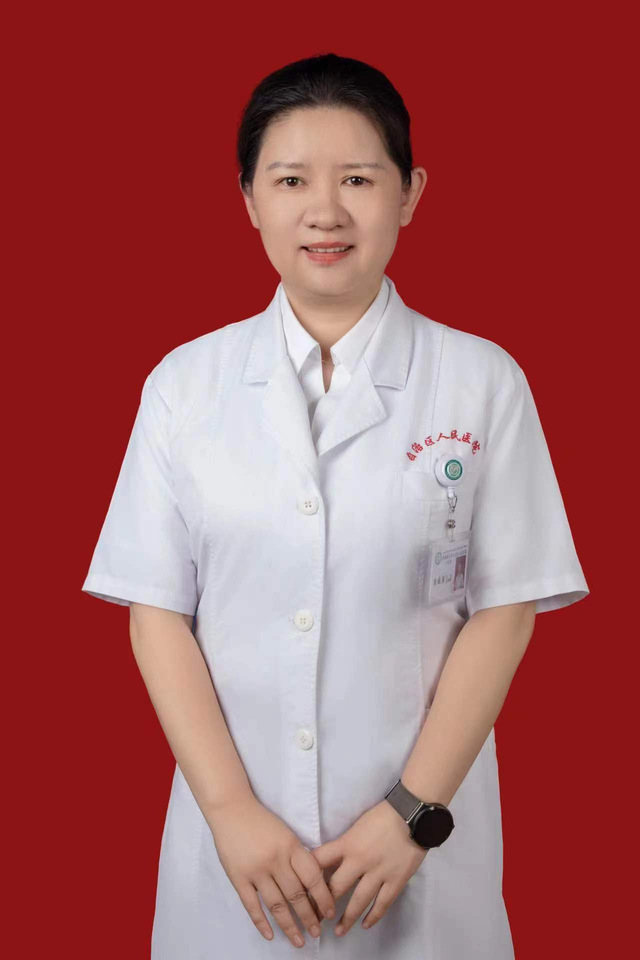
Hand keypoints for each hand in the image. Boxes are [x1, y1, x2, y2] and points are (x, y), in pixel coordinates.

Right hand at [208, 794, 335, 947]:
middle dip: (309, 917)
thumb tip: (313, 884)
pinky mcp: (238, 877)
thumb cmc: (261, 820)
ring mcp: (256, 870)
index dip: (323, 897)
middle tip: (316, 933)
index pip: (313, 877)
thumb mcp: (286, 833)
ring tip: (299, 940)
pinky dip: (261, 923)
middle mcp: (276, 859)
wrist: (231, 809)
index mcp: (291, 846)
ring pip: (276, 904)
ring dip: (289, 925)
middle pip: (296, 894)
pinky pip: (252, 905)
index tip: (330, 912)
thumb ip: (297, 856)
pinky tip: (271, 935)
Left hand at [310, 800, 427, 936]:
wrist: (411, 814)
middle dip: (323, 904)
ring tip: (338, 931)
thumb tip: (331, 860)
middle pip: (336, 887)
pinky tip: (365, 924)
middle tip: (316, 918)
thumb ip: (344, 844)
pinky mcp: (396, 880)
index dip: (309, 876)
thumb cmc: (382, 815)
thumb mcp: (356, 826)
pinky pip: (383, 903)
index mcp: (347, 844)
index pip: (320, 862)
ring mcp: (378, 872)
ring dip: (347, 918)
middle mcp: (359, 861)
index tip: (302, 891)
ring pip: (358, 901)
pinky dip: (373, 916)